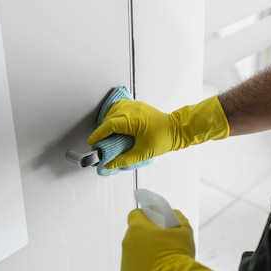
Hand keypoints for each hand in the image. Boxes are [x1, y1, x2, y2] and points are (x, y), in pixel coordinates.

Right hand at [87, 96, 229, 169]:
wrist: (177, 129)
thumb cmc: (164, 138)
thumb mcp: (142, 152)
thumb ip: (124, 160)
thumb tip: (110, 165)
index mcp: (132, 120)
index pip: (108, 125)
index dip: (98, 134)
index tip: (92, 142)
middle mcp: (132, 110)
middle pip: (109, 118)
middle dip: (102, 130)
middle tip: (100, 143)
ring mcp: (135, 106)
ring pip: (113, 111)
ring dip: (107, 121)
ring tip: (106, 134)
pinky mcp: (138, 106)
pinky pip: (120, 107)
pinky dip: (114, 115)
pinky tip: (114, 124)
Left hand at [121, 209, 229, 270]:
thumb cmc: (178, 254)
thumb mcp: (184, 230)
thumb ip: (177, 218)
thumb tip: (174, 216)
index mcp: (138, 227)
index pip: (135, 214)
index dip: (145, 216)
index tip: (154, 221)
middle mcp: (128, 241)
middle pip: (134, 233)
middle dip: (145, 235)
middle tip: (160, 241)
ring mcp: (126, 258)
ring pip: (133, 250)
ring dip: (142, 251)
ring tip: (159, 258)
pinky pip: (132, 265)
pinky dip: (140, 266)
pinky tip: (154, 269)